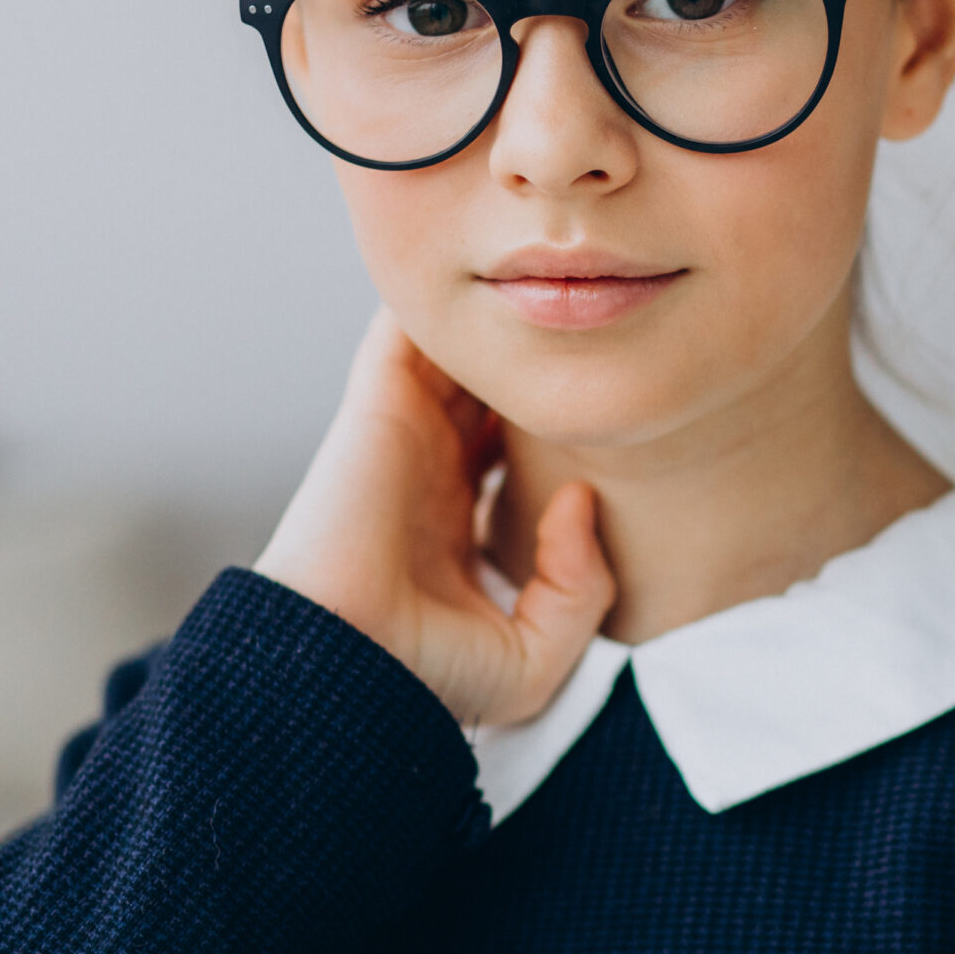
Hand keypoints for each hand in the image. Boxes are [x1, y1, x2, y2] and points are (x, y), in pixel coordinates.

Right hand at [254, 307, 614, 725]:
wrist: (344, 664)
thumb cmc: (427, 676)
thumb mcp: (536, 656)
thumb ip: (582, 585)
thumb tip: (582, 498)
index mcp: (457, 524)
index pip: (513, 452)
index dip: (560, 423)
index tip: (610, 405)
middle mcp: (431, 472)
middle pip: (489, 392)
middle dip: (533, 361)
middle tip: (589, 325)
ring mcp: (405, 435)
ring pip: (454, 355)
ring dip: (497, 323)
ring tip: (552, 284)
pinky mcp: (379, 406)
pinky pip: (405, 332)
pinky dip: (441, 303)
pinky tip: (498, 277)